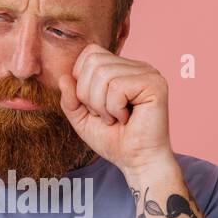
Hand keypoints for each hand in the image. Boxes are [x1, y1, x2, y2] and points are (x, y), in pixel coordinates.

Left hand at [58, 44, 173, 176]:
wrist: (138, 163)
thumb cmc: (115, 141)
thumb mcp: (83, 119)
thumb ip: (70, 99)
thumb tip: (63, 77)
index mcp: (123, 69)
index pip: (90, 53)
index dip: (81, 81)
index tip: (95, 107)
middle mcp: (138, 66)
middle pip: (93, 62)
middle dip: (88, 95)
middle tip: (105, 116)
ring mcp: (148, 73)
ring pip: (103, 74)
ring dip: (101, 104)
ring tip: (114, 119)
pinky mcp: (155, 84)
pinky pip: (117, 87)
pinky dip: (114, 108)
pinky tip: (126, 119)